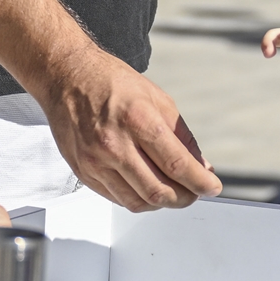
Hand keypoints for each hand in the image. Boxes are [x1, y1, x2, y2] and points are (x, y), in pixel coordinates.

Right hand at [42, 47, 220, 212]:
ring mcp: (95, 161)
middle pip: (158, 190)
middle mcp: (114, 144)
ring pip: (138, 202)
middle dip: (185, 198)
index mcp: (137, 120)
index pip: (176, 164)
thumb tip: (201, 166)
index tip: (212, 187)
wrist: (67, 77)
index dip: (200, 182)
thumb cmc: (112, 83)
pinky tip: (148, 188)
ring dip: (163, 203)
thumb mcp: (158, 99)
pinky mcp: (83, 172)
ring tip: (174, 192)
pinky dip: (139, 200)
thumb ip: (182, 137)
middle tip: (195, 192)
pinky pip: (117, 199)